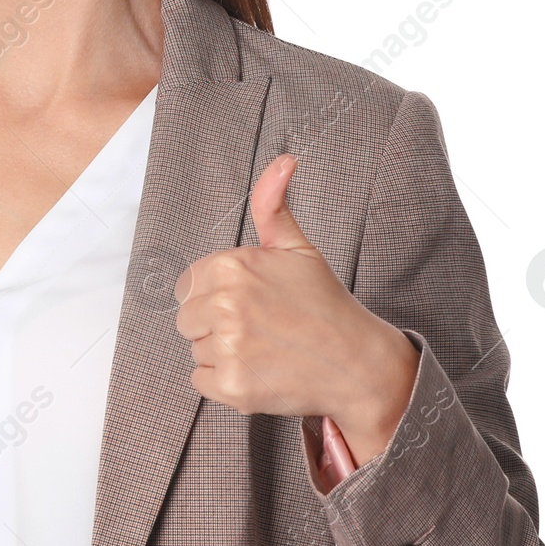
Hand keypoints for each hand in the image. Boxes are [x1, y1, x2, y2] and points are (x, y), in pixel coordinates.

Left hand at [174, 153, 418, 463]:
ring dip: (222, 353)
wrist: (357, 363)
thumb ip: (273, 205)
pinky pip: (202, 381)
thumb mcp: (298, 248)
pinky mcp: (231, 386)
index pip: (188, 285)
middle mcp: (223, 303)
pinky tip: (259, 372)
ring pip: (196, 349)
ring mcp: (227, 346)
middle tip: (260, 328)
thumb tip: (284, 160)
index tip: (251, 303)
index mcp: (231, 266)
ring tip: (264, 349)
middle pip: (187, 318)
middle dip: (216, 324)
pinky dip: (225, 382)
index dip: (216, 295)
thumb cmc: (323, 304)